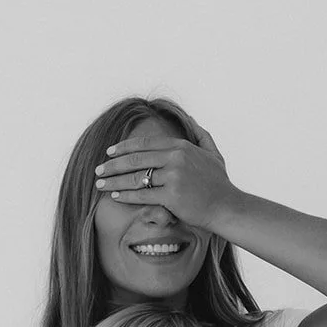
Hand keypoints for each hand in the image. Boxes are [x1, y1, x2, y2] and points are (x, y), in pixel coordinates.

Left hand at [93, 118, 237, 230]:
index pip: (145, 144)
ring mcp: (173, 177)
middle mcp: (176, 158)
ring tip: (100, 184)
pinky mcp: (171, 196)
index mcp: (181, 146)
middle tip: (98, 169)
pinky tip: (114, 196)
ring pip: (135, 177)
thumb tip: (190, 119)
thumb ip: (201, 135)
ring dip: (114, 181)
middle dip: (113, 165)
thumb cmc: (219, 183)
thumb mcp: (213, 153)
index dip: (124, 148)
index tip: (109, 152)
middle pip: (135, 159)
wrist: (227, 207)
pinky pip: (142, 195)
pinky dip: (126, 195)